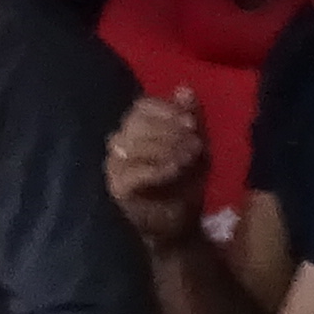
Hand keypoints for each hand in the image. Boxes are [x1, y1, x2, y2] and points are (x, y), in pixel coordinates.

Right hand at [101, 91, 213, 244]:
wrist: (181, 224)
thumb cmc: (185, 182)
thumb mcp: (197, 146)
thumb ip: (191, 117)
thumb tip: (184, 88)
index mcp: (137, 128)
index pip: (141, 106)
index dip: (166, 110)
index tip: (190, 122)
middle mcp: (120, 143)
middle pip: (136, 123)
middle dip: (169, 130)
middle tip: (194, 143)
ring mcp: (115, 165)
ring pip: (133, 145)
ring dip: (166, 147)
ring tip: (189, 156)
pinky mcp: (117, 187)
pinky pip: (132, 171)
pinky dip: (157, 167)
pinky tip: (175, 168)